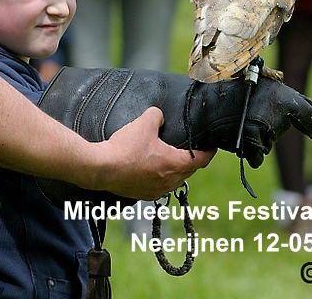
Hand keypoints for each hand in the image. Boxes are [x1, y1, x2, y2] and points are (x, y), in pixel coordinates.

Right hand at [99, 108, 213, 200]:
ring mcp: (156, 191)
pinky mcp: (142, 195)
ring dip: (177, 171)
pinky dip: (161, 179)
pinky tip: (153, 170)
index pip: (202, 160)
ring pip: (175, 181)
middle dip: (193, 160)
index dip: (209, 151)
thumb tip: (159, 116)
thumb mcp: (144, 123)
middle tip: (191, 149)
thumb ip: (157, 115)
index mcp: (175, 164)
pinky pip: (159, 187)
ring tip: (172, 159)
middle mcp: (169, 181)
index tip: (211, 146)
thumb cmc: (124, 148)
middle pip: (189, 171)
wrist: (101, 168)